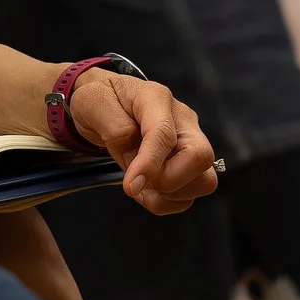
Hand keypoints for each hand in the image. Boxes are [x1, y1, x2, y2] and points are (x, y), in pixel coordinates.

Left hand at [66, 70, 218, 214]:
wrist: (106, 105)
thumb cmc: (102, 101)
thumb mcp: (95, 104)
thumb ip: (116, 129)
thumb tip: (135, 159)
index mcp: (156, 98)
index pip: (164, 134)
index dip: (150, 164)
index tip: (131, 187)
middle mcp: (182, 119)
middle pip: (201, 157)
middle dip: (168, 181)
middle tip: (136, 182)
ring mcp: (190, 142)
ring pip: (204, 181)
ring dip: (168, 195)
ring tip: (139, 185)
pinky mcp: (189, 164)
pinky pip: (189, 195)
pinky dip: (166, 202)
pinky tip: (146, 189)